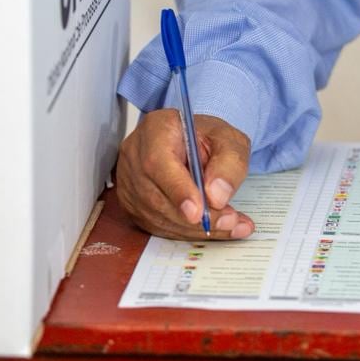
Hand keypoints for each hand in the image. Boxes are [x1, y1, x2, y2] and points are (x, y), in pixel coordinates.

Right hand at [116, 110, 254, 240]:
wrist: (191, 143)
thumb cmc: (207, 138)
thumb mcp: (229, 139)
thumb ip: (230, 162)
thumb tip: (217, 196)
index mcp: (156, 128)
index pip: (157, 162)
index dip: (177, 190)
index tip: (198, 212)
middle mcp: (135, 154)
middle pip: (156, 195)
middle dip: (195, 217)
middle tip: (230, 221)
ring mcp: (129, 182)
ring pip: (157, 216)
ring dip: (195, 228)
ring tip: (231, 225)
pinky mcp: (132, 204)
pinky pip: (158, 226)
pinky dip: (188, 232)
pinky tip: (216, 229)